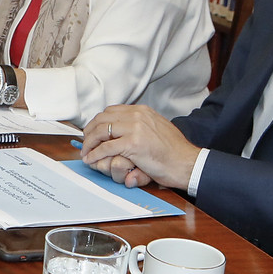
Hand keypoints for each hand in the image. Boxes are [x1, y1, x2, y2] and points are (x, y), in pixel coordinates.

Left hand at [81, 105, 200, 189]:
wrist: (188, 162)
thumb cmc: (174, 151)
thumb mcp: (157, 128)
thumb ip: (141, 125)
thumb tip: (125, 128)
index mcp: (141, 111)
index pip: (111, 111)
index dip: (98, 122)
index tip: (92, 132)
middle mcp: (137, 115)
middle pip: (102, 119)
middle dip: (89, 132)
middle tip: (85, 143)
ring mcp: (135, 128)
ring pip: (101, 132)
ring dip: (89, 143)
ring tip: (85, 153)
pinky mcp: (133, 144)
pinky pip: (106, 148)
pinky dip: (95, 154)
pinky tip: (91, 160)